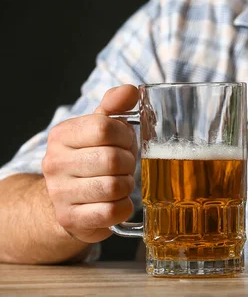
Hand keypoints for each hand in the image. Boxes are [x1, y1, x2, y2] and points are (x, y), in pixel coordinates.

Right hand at [42, 85, 138, 242]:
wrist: (65, 200)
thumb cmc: (91, 158)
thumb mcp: (99, 127)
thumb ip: (116, 105)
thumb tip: (130, 91)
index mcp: (62, 135)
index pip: (104, 128)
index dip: (125, 136)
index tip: (125, 142)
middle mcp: (55, 163)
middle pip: (112, 159)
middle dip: (129, 162)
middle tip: (125, 165)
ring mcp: (60, 193)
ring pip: (114, 187)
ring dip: (127, 185)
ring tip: (120, 182)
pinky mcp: (71, 219)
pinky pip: (112, 212)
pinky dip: (123, 207)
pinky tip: (116, 202)